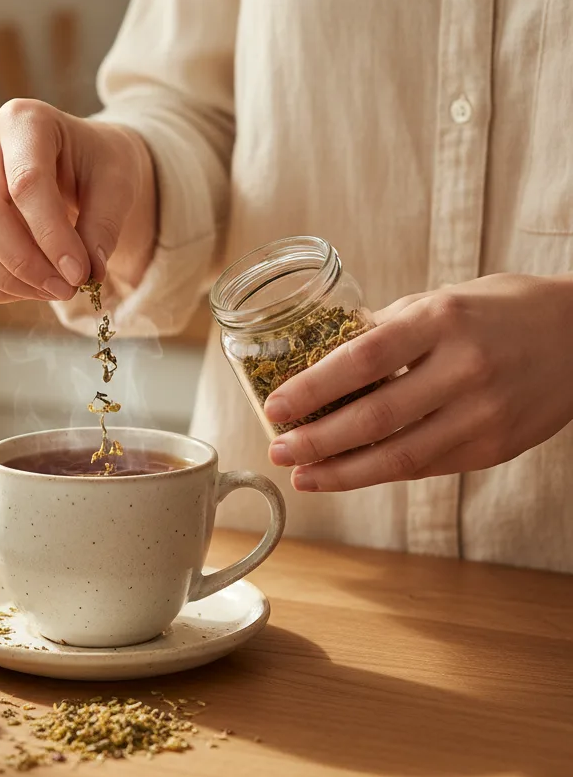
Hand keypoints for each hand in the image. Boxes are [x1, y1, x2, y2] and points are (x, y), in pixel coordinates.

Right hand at [0, 99, 155, 302]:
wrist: (80, 164)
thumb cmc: (98, 166)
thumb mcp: (117, 183)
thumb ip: (104, 224)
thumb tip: (89, 272)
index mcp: (24, 121)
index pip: (26, 182)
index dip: (51, 235)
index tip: (80, 273)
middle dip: (26, 262)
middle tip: (68, 288)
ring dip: (10, 280)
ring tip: (55, 289)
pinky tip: (32, 287)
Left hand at [263, 273, 572, 491]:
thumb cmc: (501, 311)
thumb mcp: (440, 301)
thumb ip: (384, 330)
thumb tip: (319, 355)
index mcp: (442, 320)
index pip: (362, 358)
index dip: (312, 388)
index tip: (274, 407)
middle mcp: (464, 368)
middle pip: (374, 417)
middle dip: (316, 441)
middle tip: (277, 450)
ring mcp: (483, 413)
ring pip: (399, 456)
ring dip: (341, 472)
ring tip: (303, 476)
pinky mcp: (495, 447)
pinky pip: (425, 467)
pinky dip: (380, 473)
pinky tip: (347, 474)